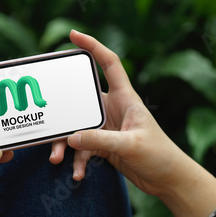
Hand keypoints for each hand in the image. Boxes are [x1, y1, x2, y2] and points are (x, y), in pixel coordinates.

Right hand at [49, 30, 193, 195]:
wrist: (168, 179)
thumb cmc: (160, 155)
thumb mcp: (131, 145)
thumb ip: (101, 139)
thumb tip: (71, 137)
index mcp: (125, 98)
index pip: (109, 64)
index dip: (93, 46)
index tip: (73, 36)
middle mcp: (113, 109)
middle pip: (81, 102)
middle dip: (63, 113)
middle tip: (47, 121)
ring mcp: (107, 128)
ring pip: (77, 128)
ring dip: (66, 144)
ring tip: (56, 159)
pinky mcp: (104, 146)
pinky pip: (83, 149)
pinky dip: (78, 161)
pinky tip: (78, 174)